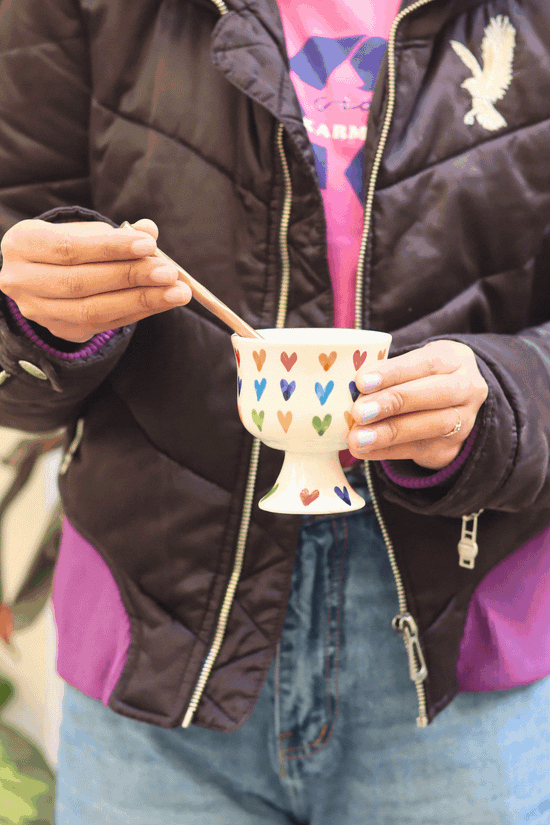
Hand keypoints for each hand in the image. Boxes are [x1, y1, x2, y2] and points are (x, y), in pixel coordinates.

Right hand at [0, 218, 190, 341]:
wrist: (40, 273)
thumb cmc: (66, 244)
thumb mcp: (84, 230)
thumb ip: (116, 233)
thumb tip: (150, 231)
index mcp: (23, 245)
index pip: (70, 248)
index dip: (111, 248)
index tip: (149, 244)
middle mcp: (22, 281)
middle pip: (82, 283)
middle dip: (131, 277)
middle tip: (170, 273)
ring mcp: (40, 311)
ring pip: (93, 310)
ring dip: (141, 301)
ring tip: (177, 292)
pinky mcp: (61, 330)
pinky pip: (104, 324)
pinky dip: (137, 312)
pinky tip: (162, 302)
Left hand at [347, 340, 487, 469]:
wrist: (453, 405)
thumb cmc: (420, 377)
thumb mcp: (411, 364)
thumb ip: (386, 373)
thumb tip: (348, 389)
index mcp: (454, 359)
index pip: (425, 362)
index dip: (393, 372)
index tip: (361, 382)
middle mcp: (467, 388)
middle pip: (433, 394)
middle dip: (393, 403)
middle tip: (358, 412)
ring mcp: (464, 421)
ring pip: (430, 427)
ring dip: (389, 434)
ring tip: (357, 438)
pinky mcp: (451, 448)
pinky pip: (418, 451)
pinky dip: (387, 451)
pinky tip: (364, 450)